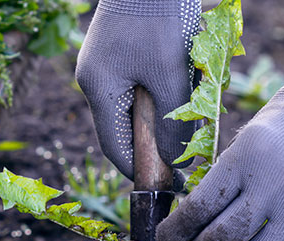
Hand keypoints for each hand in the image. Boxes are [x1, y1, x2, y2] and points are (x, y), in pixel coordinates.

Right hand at [75, 0, 200, 179]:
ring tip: (188, 116)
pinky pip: (138, 86)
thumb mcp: (170, 73)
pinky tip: (181, 87)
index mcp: (99, 89)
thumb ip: (172, 121)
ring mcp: (105, 66)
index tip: (166, 182)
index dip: (139, 169)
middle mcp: (96, 81)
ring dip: (160, 116)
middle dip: (154, 142)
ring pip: (133, 107)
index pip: (115, 148)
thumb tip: (174, 160)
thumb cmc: (159, 16)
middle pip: (124, 129)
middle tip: (185, 152)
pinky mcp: (118, 53)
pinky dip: (159, 94)